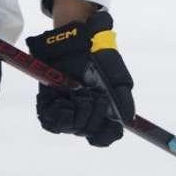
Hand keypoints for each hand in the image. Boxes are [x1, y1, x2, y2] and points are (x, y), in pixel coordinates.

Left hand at [24, 10, 134, 146]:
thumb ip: (124, 99)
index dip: (105, 135)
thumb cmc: (100, 56)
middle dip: (92, 116)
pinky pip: (50, 121)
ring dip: (77, 114)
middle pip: (88, 132)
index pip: (105, 136)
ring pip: (70, 128)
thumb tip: (127, 120)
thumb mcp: (118, 77)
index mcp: (102, 110)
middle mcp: (84, 112)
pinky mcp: (49, 101)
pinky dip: (58, 114)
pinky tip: (63, 101)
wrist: (78, 39)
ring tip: (79, 93)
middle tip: (93, 95)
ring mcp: (67, 107)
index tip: (107, 123)